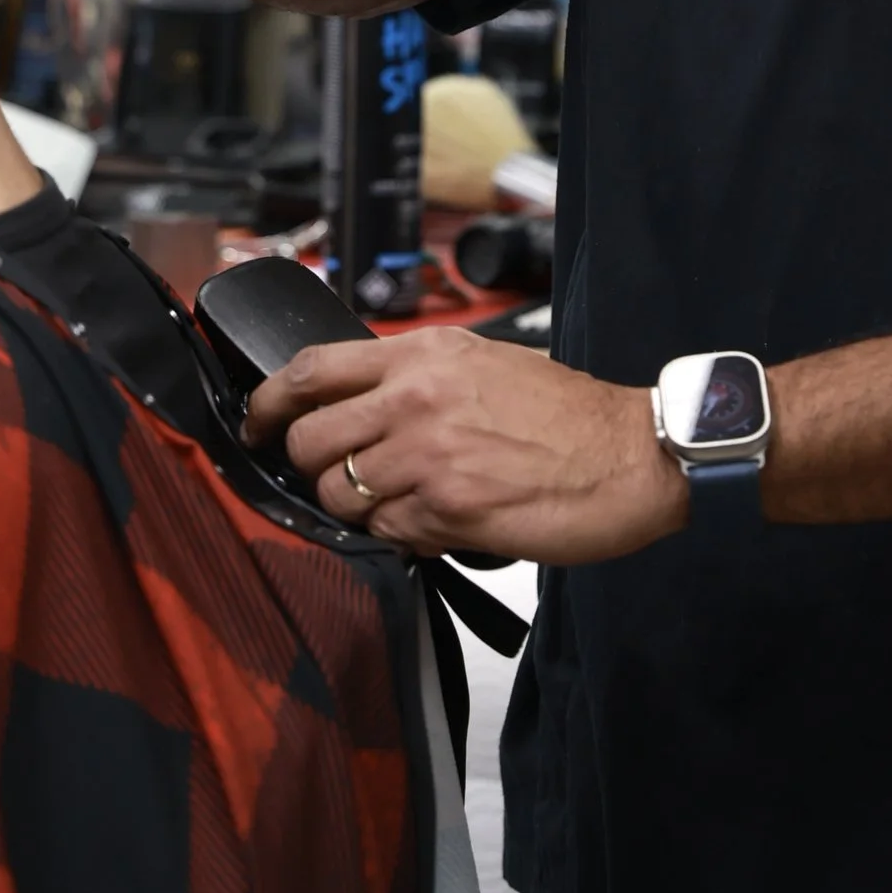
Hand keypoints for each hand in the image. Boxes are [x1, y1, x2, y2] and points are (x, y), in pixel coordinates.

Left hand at [252, 328, 687, 564]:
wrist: (634, 454)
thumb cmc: (572, 415)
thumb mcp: (485, 365)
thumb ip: (418, 379)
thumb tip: (362, 406)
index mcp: (424, 355)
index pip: (310, 369)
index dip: (268, 402)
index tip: (257, 423)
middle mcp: (416, 399)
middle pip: (310, 439)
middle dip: (310, 468)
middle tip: (334, 479)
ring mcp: (428, 456)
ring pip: (339, 495)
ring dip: (358, 509)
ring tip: (399, 505)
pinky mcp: (447, 511)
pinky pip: (387, 534)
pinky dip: (401, 537)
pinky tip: (437, 525)